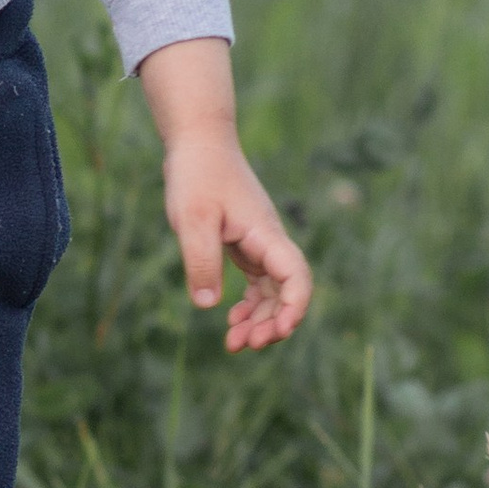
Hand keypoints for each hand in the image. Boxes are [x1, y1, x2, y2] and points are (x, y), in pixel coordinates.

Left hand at [134, 38, 312, 354]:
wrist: (198, 141)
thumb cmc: (197, 174)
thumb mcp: (192, 218)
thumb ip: (201, 259)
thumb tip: (209, 305)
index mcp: (265, 233)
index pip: (295, 276)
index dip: (293, 308)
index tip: (276, 332)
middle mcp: (269, 241)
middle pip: (287, 291)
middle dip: (272, 324)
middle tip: (242, 346)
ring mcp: (258, 243)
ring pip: (272, 291)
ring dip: (259, 319)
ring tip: (234, 344)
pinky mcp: (244, 242)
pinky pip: (257, 281)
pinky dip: (248, 303)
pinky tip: (230, 318)